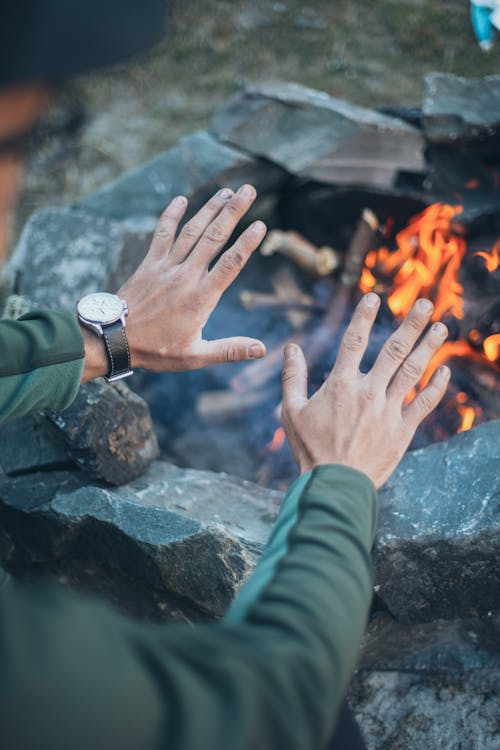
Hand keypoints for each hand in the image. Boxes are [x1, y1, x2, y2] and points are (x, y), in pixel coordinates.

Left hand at [81, 185, 266, 380]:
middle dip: (233, 211)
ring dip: (210, 208)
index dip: (246, 243)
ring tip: (227, 191)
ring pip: (192, 231)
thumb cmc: (156, 351)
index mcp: (200, 298)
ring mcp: (165, 267)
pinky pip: (162, 233)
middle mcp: (185, 277)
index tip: (261, 225)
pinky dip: (172, 215)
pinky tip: (182, 199)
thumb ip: (230, 350)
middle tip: (249, 190)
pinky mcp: (149, 263)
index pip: (229, 265)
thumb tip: (262, 349)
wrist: (114, 340)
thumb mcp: (195, 356)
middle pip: (214, 237)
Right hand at [281, 293, 450, 487]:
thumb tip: (291, 348)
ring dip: (429, 347)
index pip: (353, 341)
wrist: (335, 485)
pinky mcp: (402, 431)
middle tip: (426, 303)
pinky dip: (436, 386)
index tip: (374, 297)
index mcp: (340, 385)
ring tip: (441, 327)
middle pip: (393, 350)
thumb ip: (292, 377)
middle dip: (411, 324)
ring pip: (413, 371)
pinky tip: (445, 371)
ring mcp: (388, 411)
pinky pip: (424, 404)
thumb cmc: (310, 449)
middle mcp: (368, 392)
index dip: (364, 316)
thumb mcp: (291, 412)